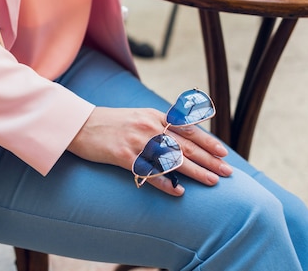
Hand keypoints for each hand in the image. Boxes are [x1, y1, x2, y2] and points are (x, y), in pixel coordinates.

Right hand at [67, 107, 232, 195]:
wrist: (79, 124)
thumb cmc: (109, 122)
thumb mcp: (137, 115)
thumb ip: (158, 123)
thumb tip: (181, 135)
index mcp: (153, 115)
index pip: (187, 129)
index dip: (207, 141)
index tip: (224, 153)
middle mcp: (148, 127)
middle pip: (185, 146)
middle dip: (209, 160)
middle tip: (227, 172)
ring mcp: (136, 141)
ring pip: (172, 159)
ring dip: (195, 172)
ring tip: (212, 182)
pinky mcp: (123, 155)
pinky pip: (149, 172)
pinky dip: (165, 183)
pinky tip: (179, 191)